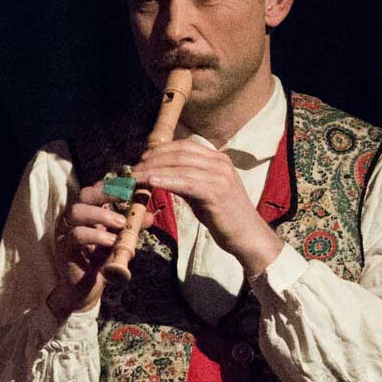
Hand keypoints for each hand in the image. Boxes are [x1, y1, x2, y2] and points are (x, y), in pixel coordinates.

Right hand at [46, 183, 153, 318]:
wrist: (85, 289)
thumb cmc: (99, 261)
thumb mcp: (119, 241)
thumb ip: (132, 227)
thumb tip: (149, 215)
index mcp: (86, 213)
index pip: (95, 190)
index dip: (112, 185)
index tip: (131, 186)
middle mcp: (73, 219)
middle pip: (84, 195)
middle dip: (106, 192)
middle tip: (126, 198)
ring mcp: (66, 232)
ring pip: (77, 211)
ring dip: (101, 214)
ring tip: (121, 223)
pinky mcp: (64, 249)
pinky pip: (76, 235)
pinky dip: (96, 235)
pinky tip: (111, 241)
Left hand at [133, 140, 282, 277]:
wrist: (248, 236)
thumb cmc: (224, 217)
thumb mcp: (203, 193)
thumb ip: (186, 180)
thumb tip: (161, 174)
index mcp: (219, 159)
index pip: (185, 146)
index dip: (161, 150)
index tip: (142, 158)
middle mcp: (220, 163)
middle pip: (180, 153)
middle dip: (153, 159)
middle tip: (134, 169)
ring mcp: (220, 176)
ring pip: (180, 166)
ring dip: (154, 170)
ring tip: (136, 177)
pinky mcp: (216, 192)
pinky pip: (186, 183)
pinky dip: (167, 180)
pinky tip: (151, 182)